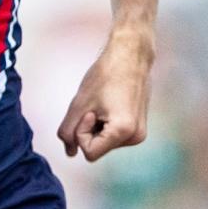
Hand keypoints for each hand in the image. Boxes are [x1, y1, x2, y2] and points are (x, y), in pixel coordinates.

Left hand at [56, 32, 152, 161]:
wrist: (130, 56)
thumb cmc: (106, 75)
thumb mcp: (78, 105)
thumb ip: (68, 132)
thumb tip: (70, 152)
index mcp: (124, 132)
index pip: (89, 153)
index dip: (81, 133)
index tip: (89, 112)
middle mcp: (136, 137)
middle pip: (97, 148)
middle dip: (89, 130)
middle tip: (96, 106)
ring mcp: (139, 133)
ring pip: (103, 143)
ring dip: (96, 127)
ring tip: (104, 104)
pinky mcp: (139, 127)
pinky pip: (111, 136)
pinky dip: (104, 124)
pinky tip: (109, 106)